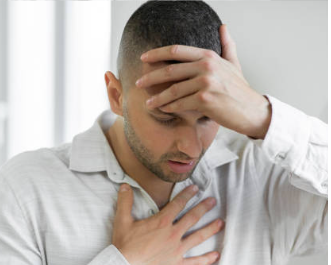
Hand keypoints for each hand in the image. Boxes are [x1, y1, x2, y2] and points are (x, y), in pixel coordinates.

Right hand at [112, 183, 223, 264]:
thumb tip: (124, 186)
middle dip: (204, 207)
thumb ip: (125, 201)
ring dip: (211, 229)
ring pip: (198, 237)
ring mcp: (177, 250)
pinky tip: (216, 255)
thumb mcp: (122, 220)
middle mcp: (173, 234)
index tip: (196, 188)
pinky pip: (195, 262)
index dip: (187, 194)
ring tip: (221, 223)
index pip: (178, 204)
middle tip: (213, 201)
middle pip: (192, 218)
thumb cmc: (124, 246)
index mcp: (161, 222)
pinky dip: (206, 259)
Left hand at [135, 24, 271, 139]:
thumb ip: (226, 45)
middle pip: (170, 70)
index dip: (157, 53)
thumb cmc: (240, 89)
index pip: (176, 50)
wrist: (252, 110)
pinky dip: (169, 108)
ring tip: (148, 103)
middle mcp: (206, 66)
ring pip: (173, 90)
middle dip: (151, 77)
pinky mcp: (205, 100)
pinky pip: (180, 104)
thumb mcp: (233, 63)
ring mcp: (206, 83)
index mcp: (208, 56)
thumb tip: (223, 27)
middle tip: (138, 83)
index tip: (143, 58)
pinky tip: (162, 110)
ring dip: (158, 97)